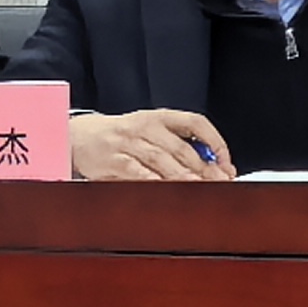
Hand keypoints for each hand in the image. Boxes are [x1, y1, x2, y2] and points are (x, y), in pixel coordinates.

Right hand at [69, 108, 231, 180]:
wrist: (81, 136)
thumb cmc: (123, 137)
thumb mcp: (151, 131)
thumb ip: (178, 145)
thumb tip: (214, 167)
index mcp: (160, 117)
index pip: (195, 123)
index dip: (215, 141)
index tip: (226, 163)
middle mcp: (145, 126)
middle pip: (181, 147)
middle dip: (204, 167)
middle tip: (220, 182)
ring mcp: (128, 143)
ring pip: (160, 159)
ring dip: (182, 175)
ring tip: (199, 187)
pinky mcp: (113, 160)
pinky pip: (136, 171)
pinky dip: (151, 181)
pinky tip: (165, 189)